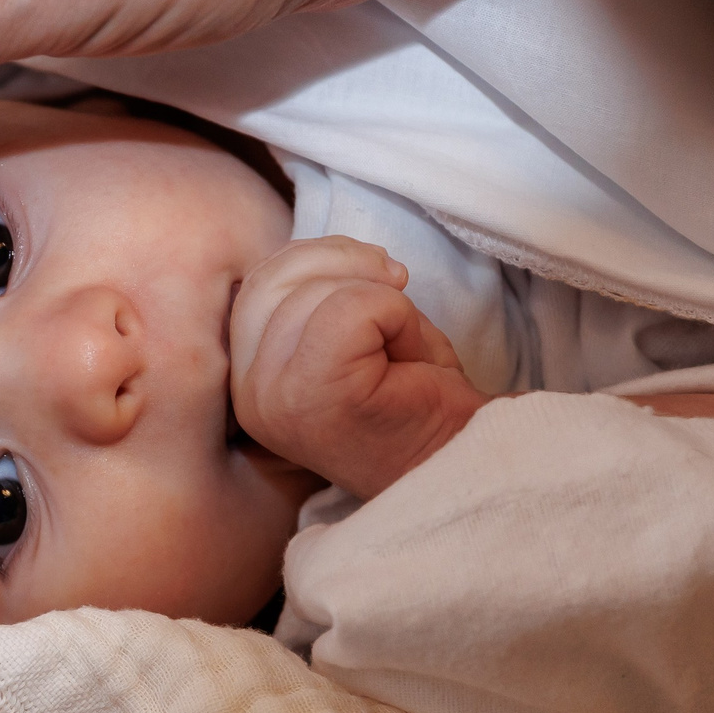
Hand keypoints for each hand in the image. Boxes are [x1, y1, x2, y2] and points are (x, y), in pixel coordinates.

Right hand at [229, 236, 489, 498]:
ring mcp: (276, 398)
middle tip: (397, 282)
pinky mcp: (316, 393)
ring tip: (404, 341)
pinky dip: (397, 314)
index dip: (321, 263)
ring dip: (378, 297)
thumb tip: (332, 250)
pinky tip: (411, 355)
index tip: (379, 282)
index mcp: (250, 381)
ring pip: (315, 291)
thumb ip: (318, 295)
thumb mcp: (353, 336)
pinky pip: (352, 307)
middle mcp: (251, 395)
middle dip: (345, 262)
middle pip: (275, 278)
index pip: (259, 284)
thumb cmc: (414, 402)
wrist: (463, 462)